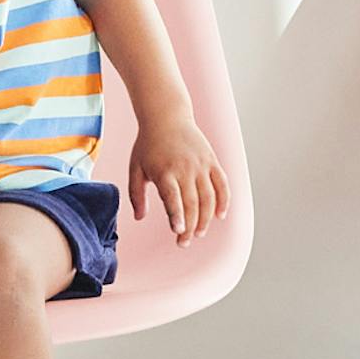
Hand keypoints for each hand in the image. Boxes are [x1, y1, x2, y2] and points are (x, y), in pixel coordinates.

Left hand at [127, 108, 227, 243]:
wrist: (166, 116)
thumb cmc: (148, 145)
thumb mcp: (135, 168)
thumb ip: (136, 194)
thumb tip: (138, 217)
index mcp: (164, 172)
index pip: (173, 198)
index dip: (177, 216)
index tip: (179, 231)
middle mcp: (185, 169)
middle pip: (192, 204)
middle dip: (189, 226)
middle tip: (183, 242)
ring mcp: (200, 165)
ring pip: (209, 198)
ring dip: (206, 219)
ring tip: (199, 233)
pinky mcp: (211, 161)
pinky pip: (222, 184)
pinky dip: (224, 201)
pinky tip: (220, 215)